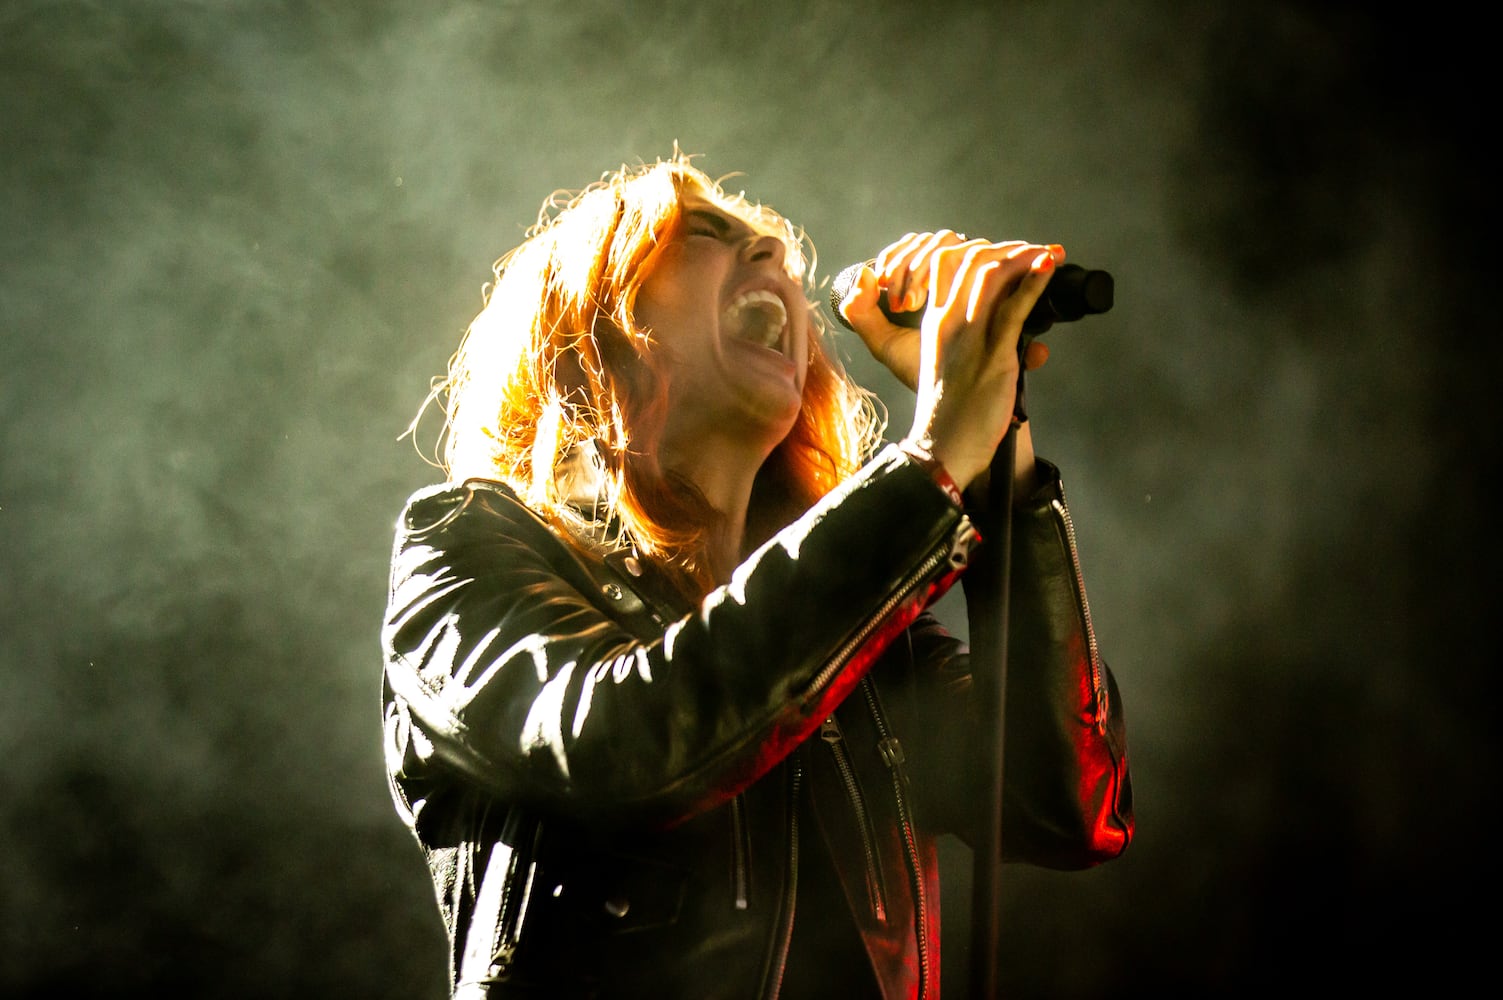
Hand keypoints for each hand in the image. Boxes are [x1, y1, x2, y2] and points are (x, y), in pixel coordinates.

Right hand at [841, 233, 1064, 491]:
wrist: (943, 448)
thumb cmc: (949, 412)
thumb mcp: (949, 363)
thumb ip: (969, 336)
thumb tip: (1002, 317)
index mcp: (934, 322)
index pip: (947, 262)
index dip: (981, 248)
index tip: (1010, 254)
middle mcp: (948, 322)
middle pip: (972, 259)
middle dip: (1011, 248)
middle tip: (1039, 250)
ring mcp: (969, 337)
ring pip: (992, 275)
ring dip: (1026, 257)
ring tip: (1050, 253)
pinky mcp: (993, 356)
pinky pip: (1014, 309)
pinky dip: (1034, 282)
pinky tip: (1048, 268)